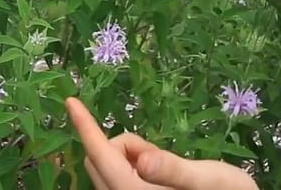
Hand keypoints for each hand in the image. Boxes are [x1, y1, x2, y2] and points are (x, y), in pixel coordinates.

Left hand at [65, 97, 258, 189]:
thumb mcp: (209, 179)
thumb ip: (174, 169)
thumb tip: (141, 157)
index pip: (103, 156)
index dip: (86, 127)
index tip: (71, 101)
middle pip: (102, 160)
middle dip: (124, 146)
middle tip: (161, 153)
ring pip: (110, 169)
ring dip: (131, 158)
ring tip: (170, 169)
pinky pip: (122, 177)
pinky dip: (136, 168)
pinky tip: (164, 178)